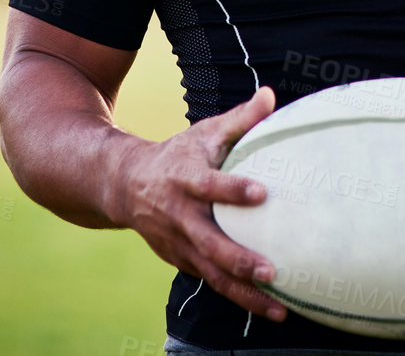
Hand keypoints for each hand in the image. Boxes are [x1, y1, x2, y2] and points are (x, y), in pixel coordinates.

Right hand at [112, 86, 287, 320]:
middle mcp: (180, 216)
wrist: (126, 185)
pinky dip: (237, 297)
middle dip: (239, 260)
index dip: (233, 190)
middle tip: (271, 271)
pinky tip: (268, 307)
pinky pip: (212, 282)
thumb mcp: (204, 133)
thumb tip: (271, 96)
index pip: (210, 185)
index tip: (262, 193)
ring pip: (212, 274)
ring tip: (279, 308)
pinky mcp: (182, 261)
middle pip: (210, 243)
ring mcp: (179, 243)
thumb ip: (240, 119)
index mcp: (185, 179)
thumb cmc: (178, 155)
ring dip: (244, 293)